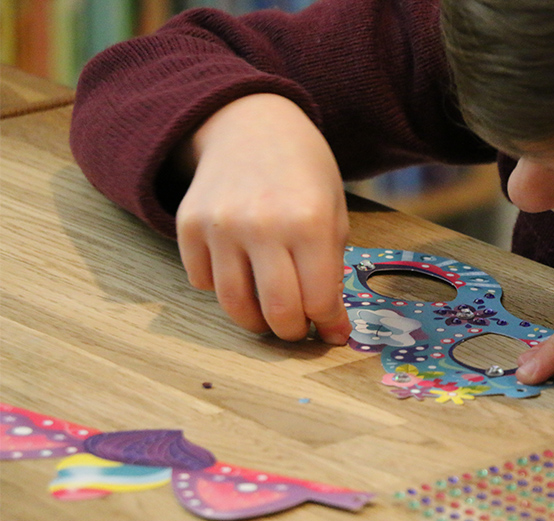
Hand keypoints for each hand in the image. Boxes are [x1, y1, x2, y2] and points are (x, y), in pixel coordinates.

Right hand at [174, 94, 351, 343]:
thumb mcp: (334, 213)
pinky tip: (241, 275)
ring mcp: (220, 224)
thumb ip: (332, 271)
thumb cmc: (303, 173)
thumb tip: (332, 329)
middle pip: (276, 310)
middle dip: (292, 332)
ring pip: (234, 304)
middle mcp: (262, 224)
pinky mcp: (188, 224)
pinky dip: (222, 289)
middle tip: (298, 329)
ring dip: (255, 322)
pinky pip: (202, 281)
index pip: (318, 300)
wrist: (251, 125)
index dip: (328, 324)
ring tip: (270, 316)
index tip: (331, 331)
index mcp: (309, 221)